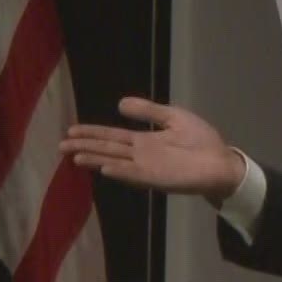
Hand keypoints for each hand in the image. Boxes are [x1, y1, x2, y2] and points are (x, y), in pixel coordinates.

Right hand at [60, 97, 244, 200]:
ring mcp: (147, 168)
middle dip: (85, 147)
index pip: (112, 136)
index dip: (92, 133)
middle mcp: (140, 155)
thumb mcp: (173, 117)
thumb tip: (119, 103)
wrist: (221, 161)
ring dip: (95, 160)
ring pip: (115, 162)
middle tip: (61, 146)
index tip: (71, 131)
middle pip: (107, 149)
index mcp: (144, 141)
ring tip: (75, 157)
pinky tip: (104, 167)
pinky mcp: (157, 178)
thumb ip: (148, 111)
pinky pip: (135, 174)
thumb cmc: (201, 141)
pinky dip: (120, 171)